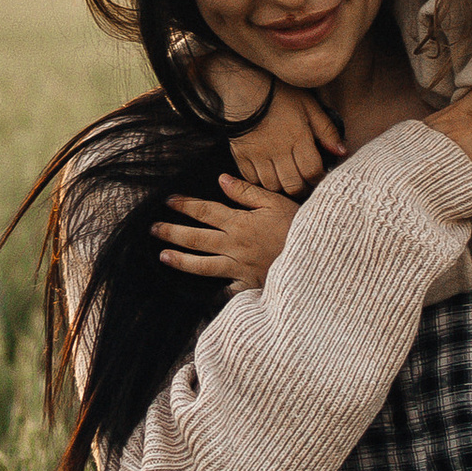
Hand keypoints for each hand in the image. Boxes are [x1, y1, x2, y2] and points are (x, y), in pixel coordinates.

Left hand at [154, 176, 298, 290]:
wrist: (318, 256)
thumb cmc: (300, 225)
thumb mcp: (276, 201)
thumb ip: (247, 191)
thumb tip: (222, 179)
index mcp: (240, 222)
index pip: (205, 211)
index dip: (185, 205)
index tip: (169, 201)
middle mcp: (235, 245)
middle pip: (196, 238)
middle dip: (172, 232)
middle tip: (153, 229)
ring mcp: (240, 267)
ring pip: (203, 265)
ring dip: (181, 260)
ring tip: (163, 256)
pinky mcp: (250, 285)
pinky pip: (228, 290)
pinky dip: (216, 290)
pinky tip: (204, 291)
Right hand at [227, 83, 346, 198]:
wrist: (243, 85)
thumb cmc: (279, 93)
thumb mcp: (309, 105)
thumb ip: (327, 130)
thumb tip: (342, 151)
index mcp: (298, 138)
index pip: (312, 172)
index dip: (318, 178)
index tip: (319, 176)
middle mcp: (278, 150)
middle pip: (293, 185)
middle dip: (302, 188)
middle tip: (305, 183)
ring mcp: (258, 155)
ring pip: (273, 186)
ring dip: (282, 186)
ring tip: (287, 178)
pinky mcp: (241, 156)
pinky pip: (253, 179)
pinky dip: (262, 181)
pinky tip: (268, 173)